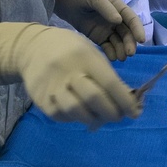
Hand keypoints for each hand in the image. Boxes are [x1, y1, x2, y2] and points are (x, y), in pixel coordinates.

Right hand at [0, 23, 140, 127]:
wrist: (31, 48)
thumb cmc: (70, 50)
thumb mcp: (91, 53)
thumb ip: (107, 76)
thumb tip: (126, 102)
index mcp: (84, 56)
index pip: (110, 83)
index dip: (125, 101)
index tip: (135, 112)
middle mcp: (67, 71)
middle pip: (94, 99)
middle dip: (112, 113)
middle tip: (118, 116)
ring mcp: (52, 87)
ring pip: (78, 112)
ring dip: (94, 118)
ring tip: (100, 115)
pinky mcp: (41, 100)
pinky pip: (64, 116)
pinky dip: (77, 118)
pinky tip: (81, 111)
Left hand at [53, 0, 144, 60]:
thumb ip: (106, 8)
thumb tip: (118, 21)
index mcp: (117, 6)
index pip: (131, 18)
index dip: (137, 29)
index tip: (141, 39)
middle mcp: (114, 18)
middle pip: (126, 33)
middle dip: (130, 43)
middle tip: (130, 54)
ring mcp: (106, 28)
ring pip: (118, 41)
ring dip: (122, 49)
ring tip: (122, 58)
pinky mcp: (97, 36)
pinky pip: (107, 46)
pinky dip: (111, 52)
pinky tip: (113, 58)